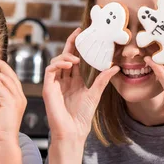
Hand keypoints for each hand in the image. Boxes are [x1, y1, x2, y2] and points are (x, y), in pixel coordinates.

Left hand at [0, 58, 26, 145]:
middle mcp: (19, 97)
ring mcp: (17, 99)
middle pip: (12, 76)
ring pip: (8, 79)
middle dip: (2, 66)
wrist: (3, 140)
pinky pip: (2, 87)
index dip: (2, 71)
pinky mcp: (12, 102)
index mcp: (16, 98)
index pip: (11, 80)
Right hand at [42, 28, 119, 143]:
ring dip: (65, 56)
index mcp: (74, 81)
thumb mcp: (95, 93)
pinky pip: (50, 70)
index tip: (83, 33)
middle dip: (70, 43)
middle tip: (79, 33)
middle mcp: (63, 80)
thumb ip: (103, 79)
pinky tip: (69, 65)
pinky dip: (58, 64)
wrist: (74, 131)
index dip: (77, 46)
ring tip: (76, 59)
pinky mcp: (48, 88)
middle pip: (64, 57)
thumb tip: (115, 66)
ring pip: (56, 61)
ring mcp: (55, 84)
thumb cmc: (83, 116)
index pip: (74, 59)